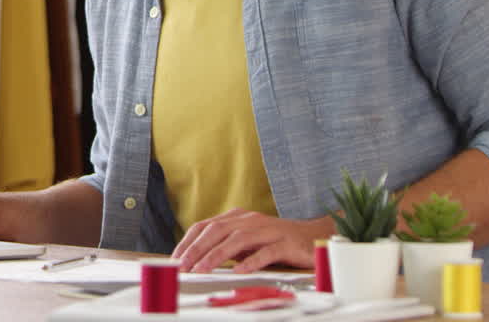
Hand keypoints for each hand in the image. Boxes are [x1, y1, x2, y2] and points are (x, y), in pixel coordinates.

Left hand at [171, 208, 333, 273]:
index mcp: (237, 218)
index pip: (205, 226)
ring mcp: (268, 230)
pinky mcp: (285, 243)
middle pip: (217, 230)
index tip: (175, 258)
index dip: (188, 241)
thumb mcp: (246, 242)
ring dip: (217, 255)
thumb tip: (197, 261)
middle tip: (182, 266)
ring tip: (202, 269)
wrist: (313, 237)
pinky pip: (266, 252)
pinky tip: (239, 271)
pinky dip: (251, 261)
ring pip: (237, 240)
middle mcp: (250, 220)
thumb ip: (225, 247)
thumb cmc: (275, 241)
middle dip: (197, 249)